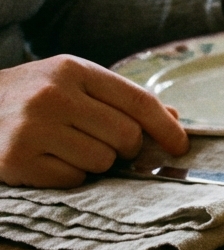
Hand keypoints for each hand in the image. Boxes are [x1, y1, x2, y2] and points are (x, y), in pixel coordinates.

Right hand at [0, 56, 187, 187]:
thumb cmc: (31, 96)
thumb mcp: (73, 83)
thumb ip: (121, 98)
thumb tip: (173, 118)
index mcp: (73, 70)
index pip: (138, 100)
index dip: (166, 127)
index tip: (180, 146)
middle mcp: (52, 95)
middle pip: (126, 136)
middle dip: (126, 148)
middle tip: (108, 145)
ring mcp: (32, 128)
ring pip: (102, 161)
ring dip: (96, 162)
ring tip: (70, 147)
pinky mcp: (17, 160)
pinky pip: (74, 179)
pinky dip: (70, 175)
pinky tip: (50, 159)